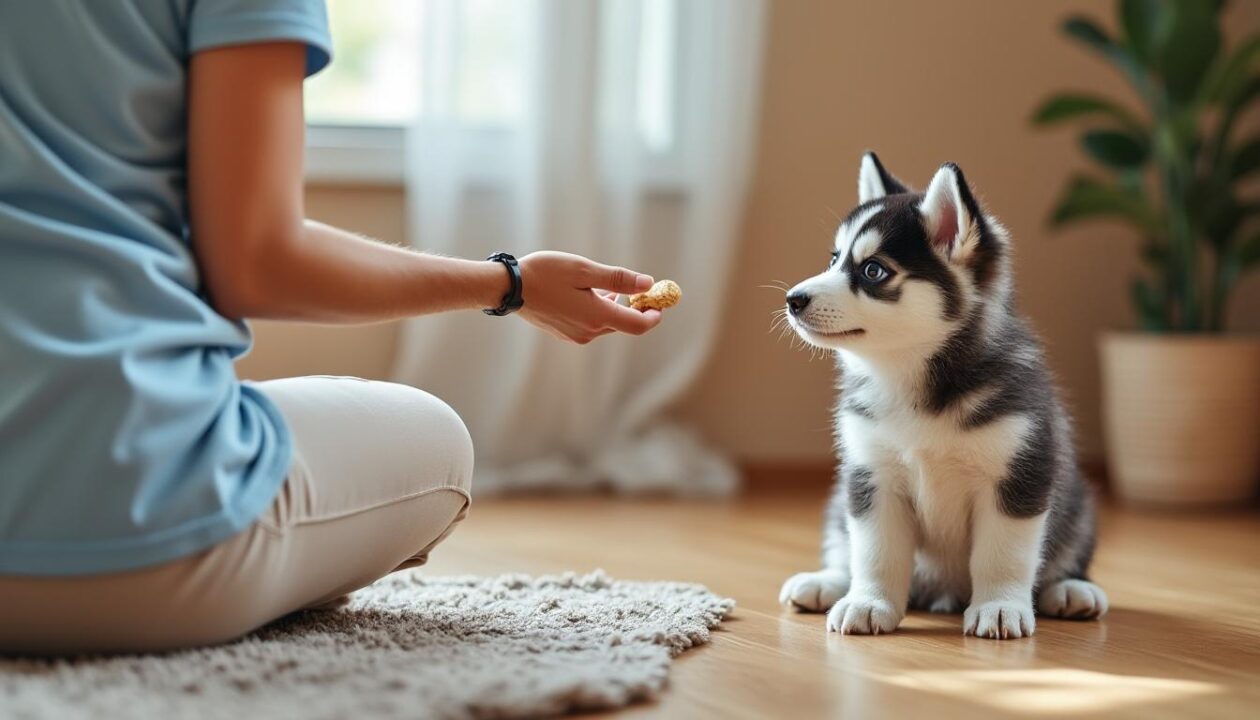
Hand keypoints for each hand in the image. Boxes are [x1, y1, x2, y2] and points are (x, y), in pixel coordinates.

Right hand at [516, 251, 663, 343]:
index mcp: (597, 316)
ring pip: (607, 323)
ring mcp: (576, 335)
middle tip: (639, 286)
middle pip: (623, 324)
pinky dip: (598, 310)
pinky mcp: (565, 333)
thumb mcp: (584, 270)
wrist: (509, 288)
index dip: (653, 315)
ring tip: (607, 284)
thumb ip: (618, 278)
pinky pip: (592, 324)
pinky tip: (588, 293)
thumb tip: (648, 283)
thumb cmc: (545, 273)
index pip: (638, 325)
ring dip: (615, 306)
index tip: (660, 301)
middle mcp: (589, 331)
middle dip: (635, 307)